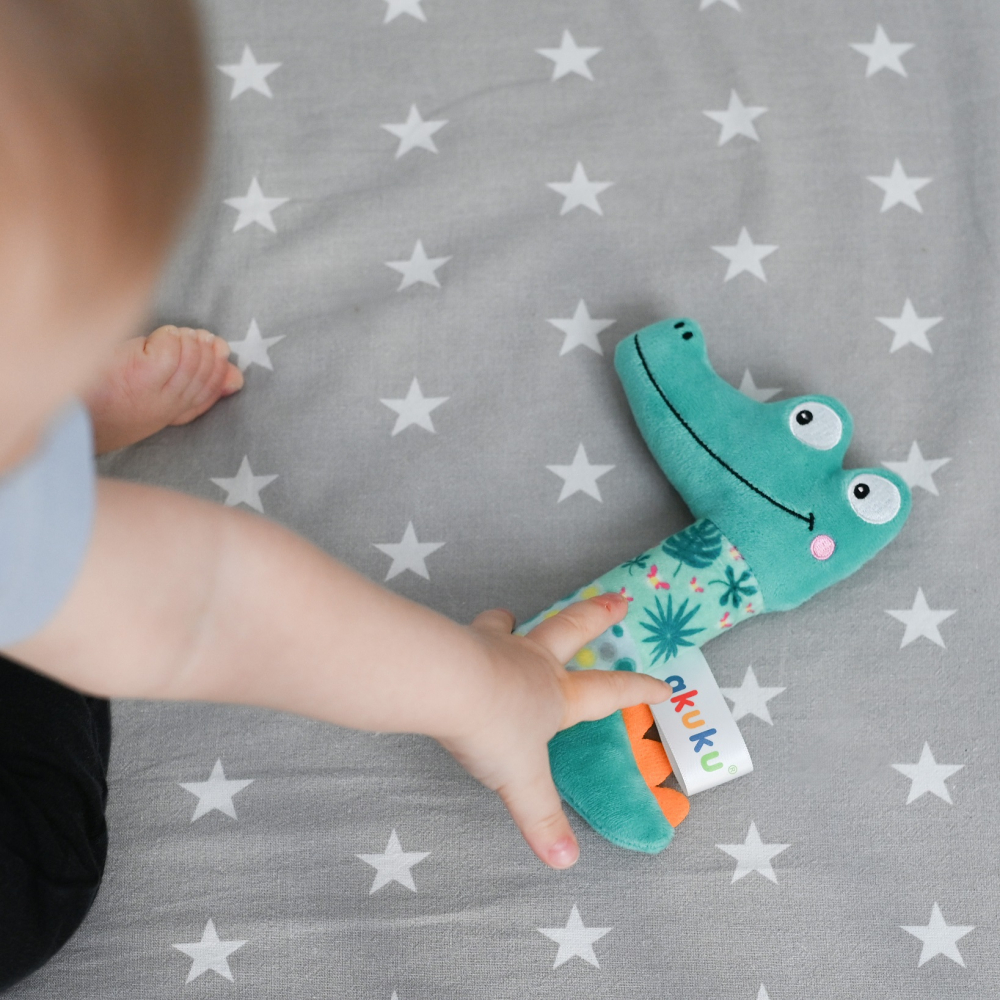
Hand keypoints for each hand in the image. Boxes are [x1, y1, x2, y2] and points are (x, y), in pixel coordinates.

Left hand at [439, 592, 671, 869]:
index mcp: (557, 696)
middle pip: (574, 630)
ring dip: (519, 620)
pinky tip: (462, 640)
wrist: (446, 684)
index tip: (664, 685)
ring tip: (513, 616)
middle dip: (599, 615)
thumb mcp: (521, 781)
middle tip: (619, 600)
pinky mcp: (463, 641)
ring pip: (515, 626)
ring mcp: (498, 646)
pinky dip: (475, 634)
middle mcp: (533, 663)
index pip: (609, 691)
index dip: (639, 689)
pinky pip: (474, 633)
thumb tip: (565, 860)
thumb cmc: (493, 728)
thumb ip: (542, 818)